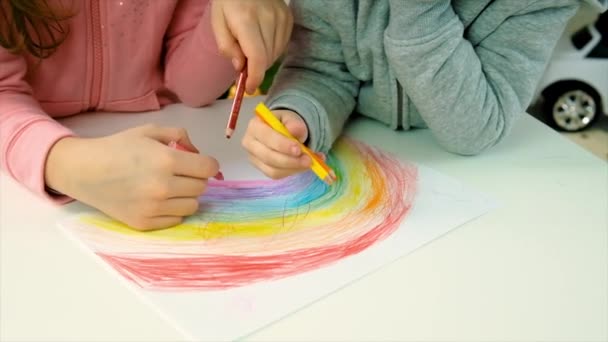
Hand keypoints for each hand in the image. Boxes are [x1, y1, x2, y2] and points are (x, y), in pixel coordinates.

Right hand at [45, 125, 219, 229]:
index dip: (208, 164)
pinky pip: (176, 219)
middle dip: (195, 178)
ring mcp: (153, 208)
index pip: (208, 168)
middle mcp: (163, 187)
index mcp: (167, 160)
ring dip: (186, 195)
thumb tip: (198, 154)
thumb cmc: (118, 148)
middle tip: (180, 173)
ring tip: (170, 187)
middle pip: (201, 187)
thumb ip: (179, 136)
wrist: (84, 170)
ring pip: (192, 205)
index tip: (200, 164)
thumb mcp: (149, 131)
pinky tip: (159, 199)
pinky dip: (172, 210)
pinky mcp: (144, 223)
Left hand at [211, 0, 292, 92]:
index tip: (249, 88)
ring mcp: (281, 17)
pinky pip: (282, 45)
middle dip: (256, 68)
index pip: (257, 58)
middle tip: (245, 64)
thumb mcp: (218, 22)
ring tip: (252, 48)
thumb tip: (240, 67)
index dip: (255, 78)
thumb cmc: (229, 2)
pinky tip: (262, 41)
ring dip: (264, 59)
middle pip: (267, 59)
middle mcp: (268, 18)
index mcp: (246, 20)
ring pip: (276, 54)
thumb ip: (226, 46)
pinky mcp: (288, 18)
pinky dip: (272, 49)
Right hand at [242, 109, 315, 178]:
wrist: (282, 131)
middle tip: (308, 160)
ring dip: (293, 168)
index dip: (283, 145)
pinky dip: (291, 172)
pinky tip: (302, 166)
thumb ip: (294, 123)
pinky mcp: (261, 168)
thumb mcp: (291, 118)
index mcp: (255, 126)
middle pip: (268, 157)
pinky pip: (276, 175)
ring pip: (273, 170)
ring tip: (308, 162)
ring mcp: (254, 158)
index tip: (299, 149)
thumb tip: (294, 130)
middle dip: (290, 160)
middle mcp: (250, 143)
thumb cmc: (284, 123)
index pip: (267, 138)